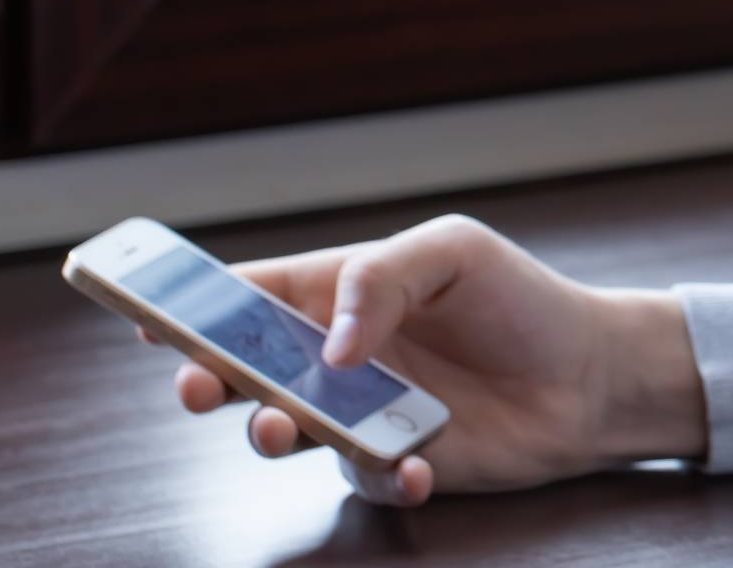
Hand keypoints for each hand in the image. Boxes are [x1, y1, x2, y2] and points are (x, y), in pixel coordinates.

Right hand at [144, 213, 707, 505]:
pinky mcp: (397, 462)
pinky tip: (414, 465)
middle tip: (195, 387)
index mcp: (340, 291)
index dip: (195, 304)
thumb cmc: (517, 299)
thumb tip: (328, 345)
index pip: (252, 294)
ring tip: (281, 428)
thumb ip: (380, 279)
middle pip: (247, 370)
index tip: (145, 316)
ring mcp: (363, 413)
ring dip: (272, 433)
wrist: (588, 373)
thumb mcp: (452, 254)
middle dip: (207, 378)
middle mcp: (338, 356)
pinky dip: (382, 476)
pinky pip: (366, 478)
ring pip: (289, 431)